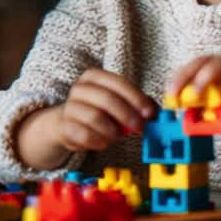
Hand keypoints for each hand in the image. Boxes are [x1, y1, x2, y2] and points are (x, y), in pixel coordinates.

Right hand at [15, 68, 158, 169]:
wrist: (68, 124)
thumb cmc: (100, 112)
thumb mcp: (120, 103)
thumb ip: (139, 104)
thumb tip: (157, 112)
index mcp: (94, 77)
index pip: (118, 83)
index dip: (136, 98)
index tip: (148, 113)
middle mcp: (80, 88)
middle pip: (106, 99)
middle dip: (126, 115)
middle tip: (139, 128)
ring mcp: (69, 106)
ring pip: (94, 117)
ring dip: (112, 130)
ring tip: (117, 136)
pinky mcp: (64, 126)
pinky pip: (83, 134)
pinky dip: (98, 141)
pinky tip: (103, 143)